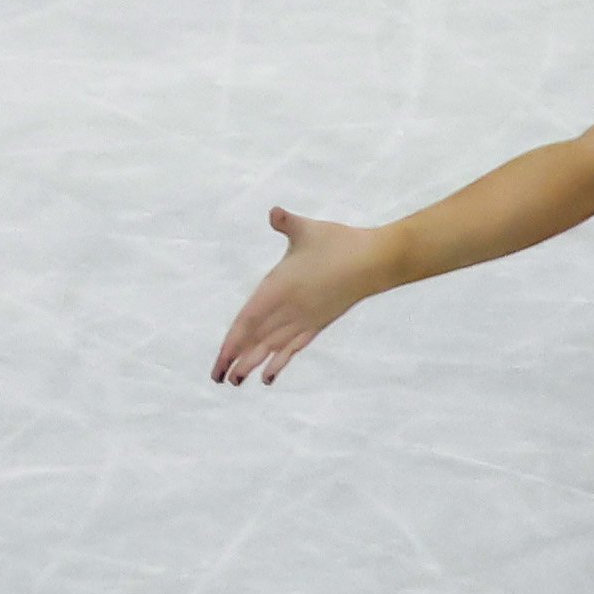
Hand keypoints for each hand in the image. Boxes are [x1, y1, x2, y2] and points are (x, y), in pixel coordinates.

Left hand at [217, 206, 389, 385]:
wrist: (376, 261)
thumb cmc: (340, 243)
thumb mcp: (308, 229)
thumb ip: (287, 222)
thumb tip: (274, 212)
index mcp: (280, 288)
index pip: (249, 320)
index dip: (233, 342)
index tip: (220, 360)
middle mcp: (289, 309)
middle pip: (257, 340)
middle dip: (236, 359)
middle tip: (217, 378)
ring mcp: (305, 319)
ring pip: (274, 347)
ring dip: (254, 364)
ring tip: (237, 381)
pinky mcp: (318, 323)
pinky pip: (294, 347)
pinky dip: (280, 362)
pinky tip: (270, 375)